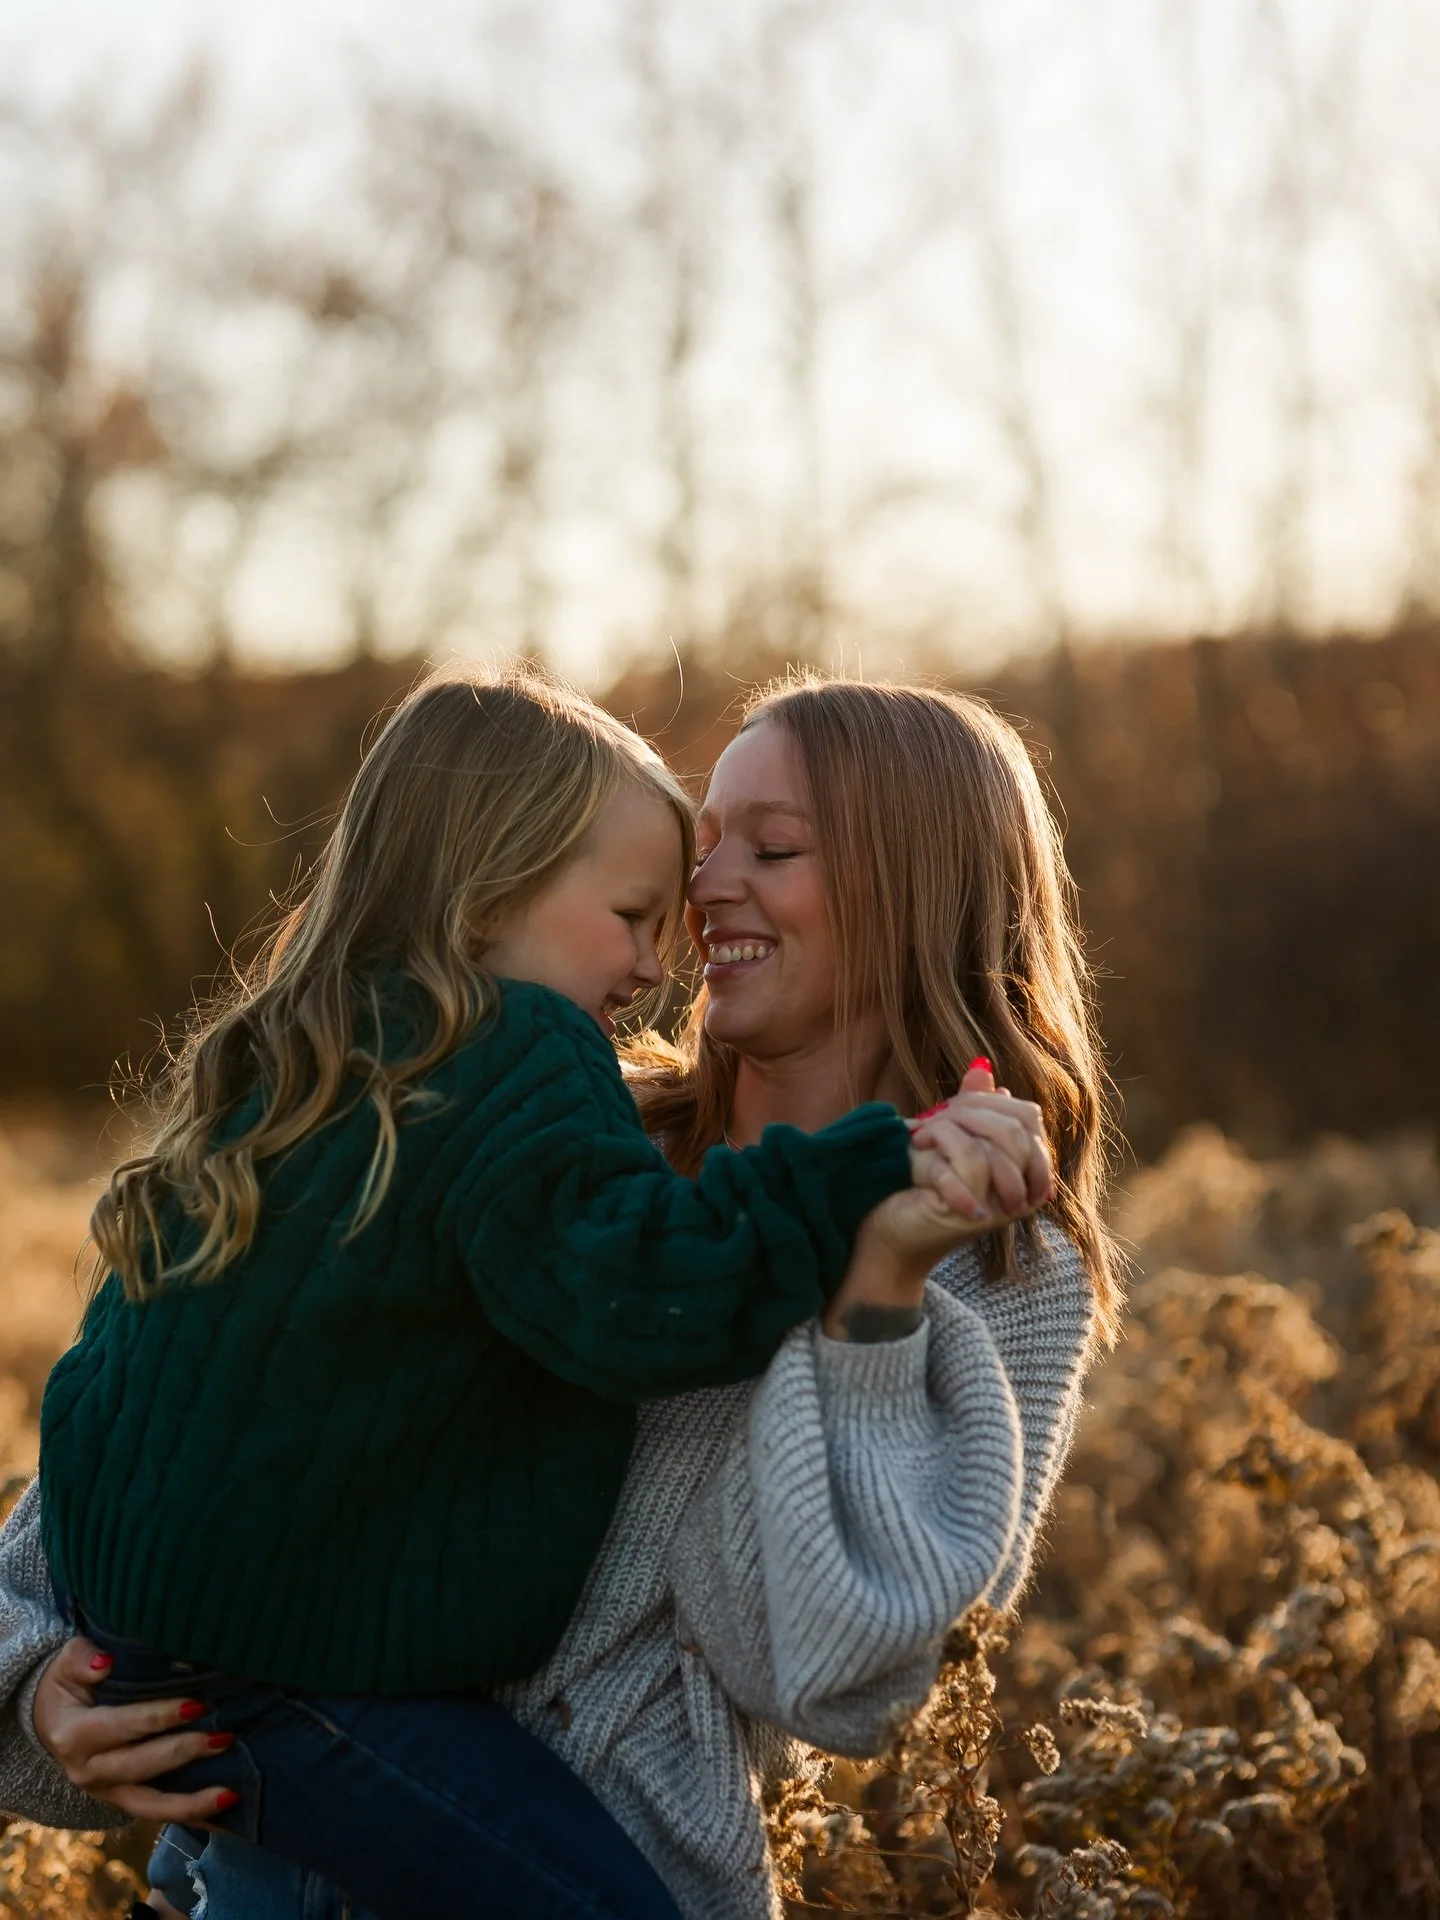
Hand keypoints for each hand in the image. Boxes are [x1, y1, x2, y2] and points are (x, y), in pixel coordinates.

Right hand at [32, 1637, 235, 1824]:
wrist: (50, 1722)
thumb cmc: (68, 1685)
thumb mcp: (66, 1664)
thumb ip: (82, 1659)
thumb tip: (105, 1662)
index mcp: (75, 1735)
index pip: (122, 1726)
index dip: (158, 1717)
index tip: (197, 1705)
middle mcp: (88, 1771)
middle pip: (139, 1767)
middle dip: (183, 1752)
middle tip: (224, 1737)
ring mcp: (106, 1792)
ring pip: (148, 1806)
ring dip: (191, 1802)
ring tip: (230, 1794)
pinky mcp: (121, 1801)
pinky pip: (157, 1814)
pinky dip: (190, 1816)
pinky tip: (223, 1814)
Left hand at [822, 1063, 1054, 1341]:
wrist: (886, 1233)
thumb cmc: (915, 1187)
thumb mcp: (947, 1140)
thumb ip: (969, 1107)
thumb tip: (982, 1069)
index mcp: (1021, 1172)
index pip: (1029, 1117)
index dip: (991, 1101)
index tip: (953, 1107)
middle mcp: (1021, 1193)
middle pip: (1020, 1128)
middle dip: (972, 1110)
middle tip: (935, 1116)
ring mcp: (1000, 1205)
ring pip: (998, 1142)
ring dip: (952, 1125)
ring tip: (922, 1133)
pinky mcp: (973, 1212)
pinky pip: (971, 1159)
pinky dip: (941, 1140)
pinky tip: (917, 1145)